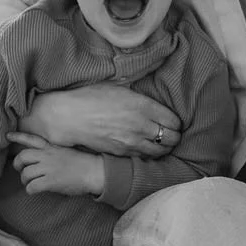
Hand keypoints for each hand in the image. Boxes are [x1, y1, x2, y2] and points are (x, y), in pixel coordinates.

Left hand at [9, 134, 102, 195]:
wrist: (93, 171)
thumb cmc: (82, 163)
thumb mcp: (65, 151)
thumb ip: (51, 152)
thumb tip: (39, 159)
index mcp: (51, 147)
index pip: (31, 139)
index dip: (18, 137)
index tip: (7, 136)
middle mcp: (47, 155)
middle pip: (22, 157)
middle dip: (17, 164)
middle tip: (20, 170)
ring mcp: (48, 168)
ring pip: (25, 173)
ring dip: (25, 180)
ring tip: (31, 183)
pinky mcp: (50, 181)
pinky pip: (31, 187)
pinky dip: (30, 190)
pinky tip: (35, 190)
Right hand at [20, 85, 180, 157]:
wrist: (69, 117)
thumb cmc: (91, 97)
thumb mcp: (118, 88)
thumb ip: (139, 96)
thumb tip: (151, 100)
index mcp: (142, 106)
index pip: (173, 121)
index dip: (176, 122)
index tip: (172, 121)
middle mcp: (141, 126)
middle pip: (171, 138)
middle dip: (174, 136)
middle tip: (170, 133)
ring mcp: (131, 142)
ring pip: (160, 151)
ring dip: (164, 148)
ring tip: (161, 143)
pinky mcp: (121, 153)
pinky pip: (144, 157)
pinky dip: (149, 155)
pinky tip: (145, 149)